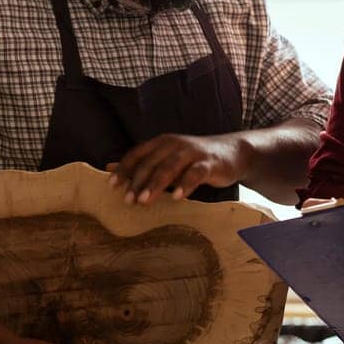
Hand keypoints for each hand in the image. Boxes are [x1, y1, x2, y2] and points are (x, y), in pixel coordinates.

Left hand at [107, 133, 249, 203]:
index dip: (124, 169)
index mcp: (162, 142)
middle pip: (151, 162)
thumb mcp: (168, 158)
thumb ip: (144, 164)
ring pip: (169, 167)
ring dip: (156, 184)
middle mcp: (175, 144)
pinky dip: (185, 184)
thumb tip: (108, 168)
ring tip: (145, 201)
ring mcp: (193, 152)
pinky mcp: (210, 163)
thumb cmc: (196, 159)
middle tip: (128, 200)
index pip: (137, 154)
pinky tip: (177, 197)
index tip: (112, 186)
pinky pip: (195, 173)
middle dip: (138, 182)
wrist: (235, 152)